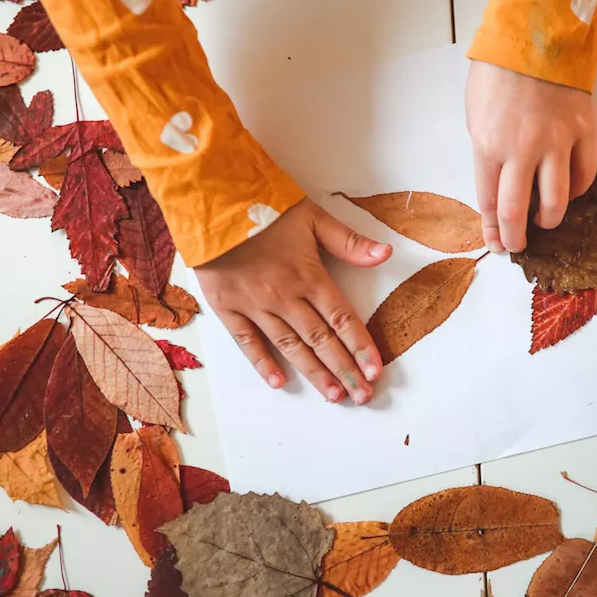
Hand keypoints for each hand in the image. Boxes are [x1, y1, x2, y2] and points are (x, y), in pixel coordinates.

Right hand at [194, 198, 390, 403]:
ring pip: (290, 346)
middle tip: (362, 396)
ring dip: (314, 372)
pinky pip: (248, 340)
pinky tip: (280, 382)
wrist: (211, 199)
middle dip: (344, 370)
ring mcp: (255, 304)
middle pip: (321, 340)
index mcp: (309, 275)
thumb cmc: (264, 206)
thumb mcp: (312, 216)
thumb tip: (386, 254)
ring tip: (333, 395)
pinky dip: (263, 362)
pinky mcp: (227, 306)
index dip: (361, 346)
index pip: (342, 319)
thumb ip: (349, 241)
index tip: (375, 372)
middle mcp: (285, 296)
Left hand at [466, 60, 596, 252]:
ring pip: (556, 200)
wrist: (535, 34)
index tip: (496, 242)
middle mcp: (522, 149)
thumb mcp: (476, 113)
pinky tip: (567, 192)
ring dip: (549, 219)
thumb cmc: (499, 70)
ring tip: (544, 222)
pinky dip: (576, 190)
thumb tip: (499, 183)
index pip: (490, 202)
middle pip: (519, 211)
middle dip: (517, 237)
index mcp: (488, 145)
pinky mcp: (583, 131)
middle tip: (518, 245)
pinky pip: (583, 174)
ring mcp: (557, 142)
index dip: (493, 229)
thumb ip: (487, 151)